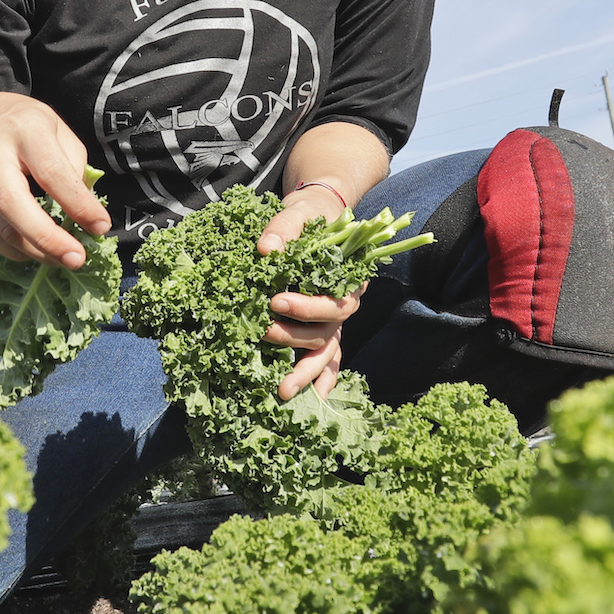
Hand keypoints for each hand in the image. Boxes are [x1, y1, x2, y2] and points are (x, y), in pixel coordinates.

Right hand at [0, 92, 108, 267]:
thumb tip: (87, 212)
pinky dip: (14, 250)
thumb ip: (74, 166)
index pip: (51, 172)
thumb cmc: (24, 125)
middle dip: (47, 238)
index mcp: (23, 128)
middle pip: (12, 204)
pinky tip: (37, 252)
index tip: (101, 226)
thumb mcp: (56, 129)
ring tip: (64, 259)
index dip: (78, 204)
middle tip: (77, 259)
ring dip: (35, 251)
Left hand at [259, 181, 360, 399]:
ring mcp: (334, 320)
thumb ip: (285, 228)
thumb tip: (267, 250)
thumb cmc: (312, 216)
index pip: (333, 299)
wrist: (319, 216)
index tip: (275, 301)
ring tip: (283, 391)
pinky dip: (321, 380)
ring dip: (307, 371)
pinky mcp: (322, 328)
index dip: (307, 306)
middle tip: (266, 332)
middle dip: (297, 335)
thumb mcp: (299, 212)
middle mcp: (345, 302)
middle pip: (330, 329)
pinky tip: (311, 401)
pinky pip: (329, 359)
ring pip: (328, 350)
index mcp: (348, 276)